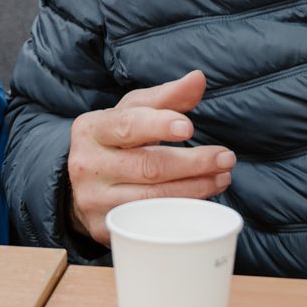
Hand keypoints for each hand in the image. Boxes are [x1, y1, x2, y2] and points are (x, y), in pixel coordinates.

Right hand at [65, 71, 235, 245]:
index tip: (190, 128)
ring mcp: (93, 200)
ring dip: (194, 189)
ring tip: (221, 178)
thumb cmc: (116, 141)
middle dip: (193, 163)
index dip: (159, 126)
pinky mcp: (104, 227)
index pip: (127, 125)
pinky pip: (149, 222)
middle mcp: (86, 165)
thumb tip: (198, 79)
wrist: (81, 184)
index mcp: (91, 129)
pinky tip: (201, 201)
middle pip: (147, 166)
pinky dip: (179, 211)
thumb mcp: (133, 113)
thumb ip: (167, 97)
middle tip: (225, 158)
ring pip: (152, 198)